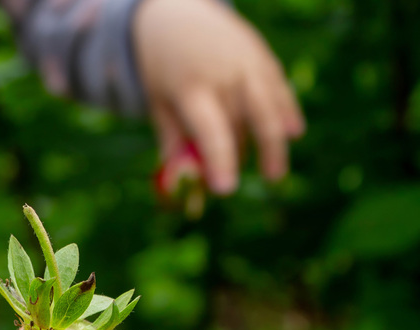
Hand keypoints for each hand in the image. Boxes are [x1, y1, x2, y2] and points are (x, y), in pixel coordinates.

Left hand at [134, 0, 304, 193]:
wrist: (176, 15)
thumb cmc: (164, 69)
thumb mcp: (159, 103)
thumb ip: (172, 139)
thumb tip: (183, 181)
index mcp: (191, 89)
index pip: (210, 131)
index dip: (219, 161)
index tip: (225, 189)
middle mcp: (223, 74)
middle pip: (241, 124)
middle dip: (242, 156)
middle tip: (241, 186)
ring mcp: (246, 63)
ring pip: (266, 108)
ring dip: (273, 142)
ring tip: (274, 174)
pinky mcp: (261, 56)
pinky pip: (277, 87)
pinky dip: (286, 110)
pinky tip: (294, 132)